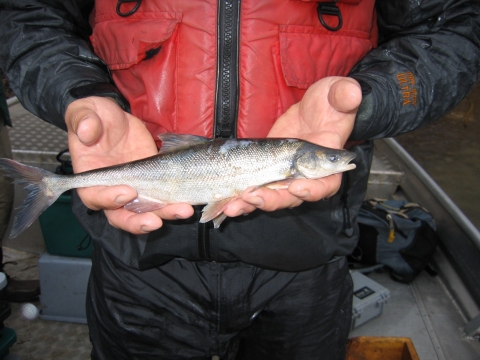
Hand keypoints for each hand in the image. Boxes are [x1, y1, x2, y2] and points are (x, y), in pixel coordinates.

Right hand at [65, 96, 192, 233]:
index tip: (127, 192)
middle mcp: (112, 190)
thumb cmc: (94, 116)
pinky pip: (165, 199)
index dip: (109, 199)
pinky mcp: (155, 183)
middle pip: (122, 216)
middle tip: (155, 220)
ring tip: (184, 211)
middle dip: (139, 221)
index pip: (95, 197)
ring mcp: (135, 189)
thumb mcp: (85, 111)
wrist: (115, 118)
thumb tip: (86, 131)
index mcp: (91, 178)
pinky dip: (177, 202)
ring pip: (148, 211)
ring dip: (165, 214)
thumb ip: (82, 120)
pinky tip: (191, 202)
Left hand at [223, 76, 361, 216]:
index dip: (312, 190)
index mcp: (328, 165)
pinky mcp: (266, 174)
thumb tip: (352, 92)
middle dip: (272, 200)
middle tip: (253, 196)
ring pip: (270, 197)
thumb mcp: (339, 94)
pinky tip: (225, 203)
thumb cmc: (330, 102)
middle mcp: (306, 177)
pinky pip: (254, 190)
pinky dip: (240, 198)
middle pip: (291, 198)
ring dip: (251, 203)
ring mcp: (285, 178)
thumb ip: (344, 95)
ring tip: (233, 206)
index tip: (296, 187)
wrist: (312, 109)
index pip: (325, 186)